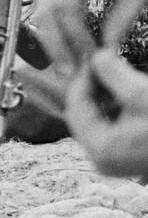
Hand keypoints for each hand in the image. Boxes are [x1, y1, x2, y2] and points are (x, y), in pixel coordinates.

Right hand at [34, 0, 147, 70]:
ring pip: (38, 10)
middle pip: (44, 10)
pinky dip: (53, 27)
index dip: (74, 36)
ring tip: (67, 62)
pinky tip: (65, 45)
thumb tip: (103, 55)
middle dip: (56, 44)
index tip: (89, 57)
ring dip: (51, 39)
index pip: (65, 5)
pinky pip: (42, 4)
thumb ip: (120, 20)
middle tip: (68, 70)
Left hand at [64, 49, 147, 177]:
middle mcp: (102, 160)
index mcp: (101, 148)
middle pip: (82, 115)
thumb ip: (113, 73)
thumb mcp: (142, 93)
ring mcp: (114, 161)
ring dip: (103, 97)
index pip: (76, 106)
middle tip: (99, 61)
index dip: (82, 78)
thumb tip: (96, 56)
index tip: (92, 55)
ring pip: (96, 121)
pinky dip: (114, 109)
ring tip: (114, 72)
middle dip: (90, 87)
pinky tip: (125, 90)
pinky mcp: (127, 158)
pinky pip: (110, 128)